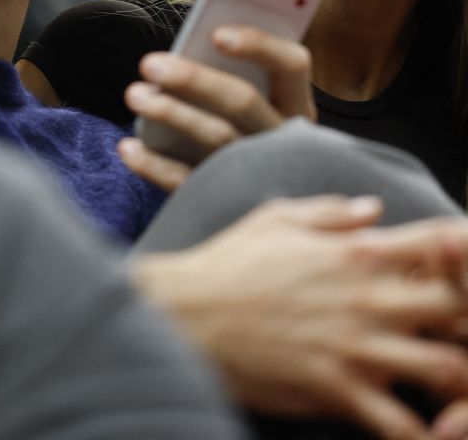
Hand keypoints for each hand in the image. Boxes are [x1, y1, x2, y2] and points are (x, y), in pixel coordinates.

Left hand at [120, 23, 314, 189]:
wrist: (257, 205)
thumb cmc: (240, 128)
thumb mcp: (251, 101)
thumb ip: (231, 73)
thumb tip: (186, 52)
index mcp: (294, 105)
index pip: (292, 65)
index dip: (258, 45)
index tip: (216, 33)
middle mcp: (284, 138)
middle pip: (244, 102)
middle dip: (194, 78)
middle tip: (149, 63)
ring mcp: (260, 173)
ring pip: (217, 138)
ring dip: (172, 112)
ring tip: (135, 94)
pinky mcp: (230, 201)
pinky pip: (189, 183)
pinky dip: (155, 165)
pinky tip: (129, 148)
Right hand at [131, 195, 467, 438]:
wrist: (186, 314)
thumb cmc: (228, 263)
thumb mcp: (274, 218)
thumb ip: (331, 211)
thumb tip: (376, 208)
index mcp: (355, 252)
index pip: (441, 244)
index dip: (464, 252)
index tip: (462, 262)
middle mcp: (367, 298)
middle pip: (462, 309)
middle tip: (460, 331)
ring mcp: (356, 347)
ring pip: (450, 371)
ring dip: (460, 381)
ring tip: (452, 387)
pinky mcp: (338, 391)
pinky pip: (403, 427)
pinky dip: (424, 435)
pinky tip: (426, 430)